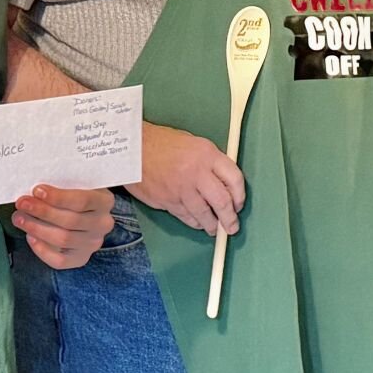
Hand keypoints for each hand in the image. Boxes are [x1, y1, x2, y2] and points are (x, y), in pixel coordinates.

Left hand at [12, 185, 117, 269]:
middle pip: (70, 221)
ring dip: (37, 228)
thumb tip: (36, 189)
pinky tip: (30, 237)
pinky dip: (42, 250)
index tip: (36, 190)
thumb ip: (61, 183)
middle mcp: (103, 224)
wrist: (86, 214)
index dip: (58, 197)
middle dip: (42, 211)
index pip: (82, 200)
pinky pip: (60, 260)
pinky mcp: (81, 258)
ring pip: (63, 239)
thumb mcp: (75, 183)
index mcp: (104, 201)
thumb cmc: (74, 194)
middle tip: (22, 203)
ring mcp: (93, 243)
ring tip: (19, 218)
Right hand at [127, 121, 245, 235]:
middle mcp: (197, 173)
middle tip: (232, 226)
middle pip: (222, 202)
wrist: (132, 148)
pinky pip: (186, 217)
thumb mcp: (194, 144)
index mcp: (207, 155)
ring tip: (215, 228)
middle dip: (230, 218)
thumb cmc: (162, 143)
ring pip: (204, 215)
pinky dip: (194, 222)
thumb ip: (211, 163)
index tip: (239, 204)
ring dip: (212, 225)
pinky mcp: (168, 201)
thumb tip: (225, 184)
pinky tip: (197, 222)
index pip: (234, 179)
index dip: (240, 196)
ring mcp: (182, 189)